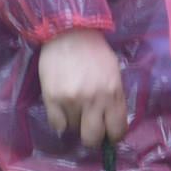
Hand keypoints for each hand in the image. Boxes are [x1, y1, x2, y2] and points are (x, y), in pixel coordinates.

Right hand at [37, 27, 128, 147]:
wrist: (69, 32)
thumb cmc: (94, 51)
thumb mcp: (113, 73)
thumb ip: (114, 97)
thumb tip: (111, 121)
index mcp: (113, 93)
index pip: (117, 130)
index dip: (113, 135)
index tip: (108, 133)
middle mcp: (93, 100)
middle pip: (93, 138)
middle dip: (93, 137)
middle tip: (90, 129)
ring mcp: (71, 100)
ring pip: (74, 130)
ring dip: (75, 123)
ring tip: (74, 108)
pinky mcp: (52, 98)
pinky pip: (57, 125)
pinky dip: (60, 121)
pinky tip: (62, 110)